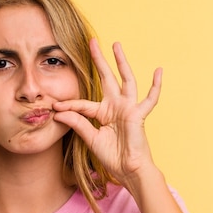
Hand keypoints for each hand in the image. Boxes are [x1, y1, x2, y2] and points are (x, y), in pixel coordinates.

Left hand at [53, 38, 161, 185]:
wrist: (128, 170)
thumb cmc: (112, 157)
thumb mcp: (91, 139)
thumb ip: (78, 124)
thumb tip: (59, 113)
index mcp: (103, 113)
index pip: (83, 103)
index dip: (69, 105)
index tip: (54, 106)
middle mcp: (116, 106)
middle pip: (106, 78)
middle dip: (99, 60)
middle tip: (92, 42)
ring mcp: (128, 108)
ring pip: (125, 79)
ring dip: (121, 62)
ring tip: (116, 45)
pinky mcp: (138, 114)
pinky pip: (150, 99)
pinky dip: (155, 86)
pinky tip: (158, 71)